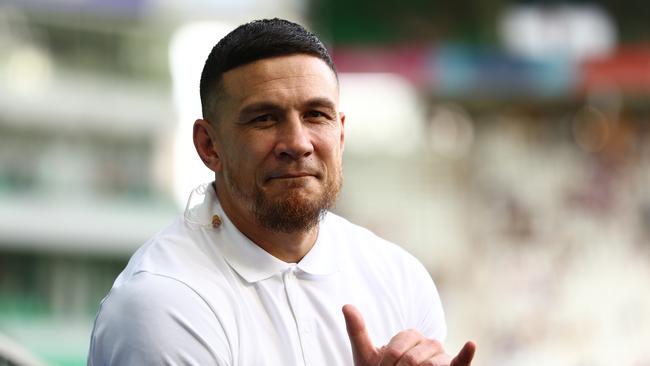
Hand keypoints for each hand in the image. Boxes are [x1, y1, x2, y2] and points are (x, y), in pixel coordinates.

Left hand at [342, 304, 475, 365]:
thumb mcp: (366, 355)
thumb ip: (358, 331)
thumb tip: (346, 305)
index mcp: (410, 336)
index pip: (397, 347)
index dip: (386, 363)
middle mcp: (429, 344)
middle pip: (413, 357)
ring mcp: (442, 357)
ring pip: (432, 363)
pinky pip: (461, 363)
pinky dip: (466, 355)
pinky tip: (470, 345)